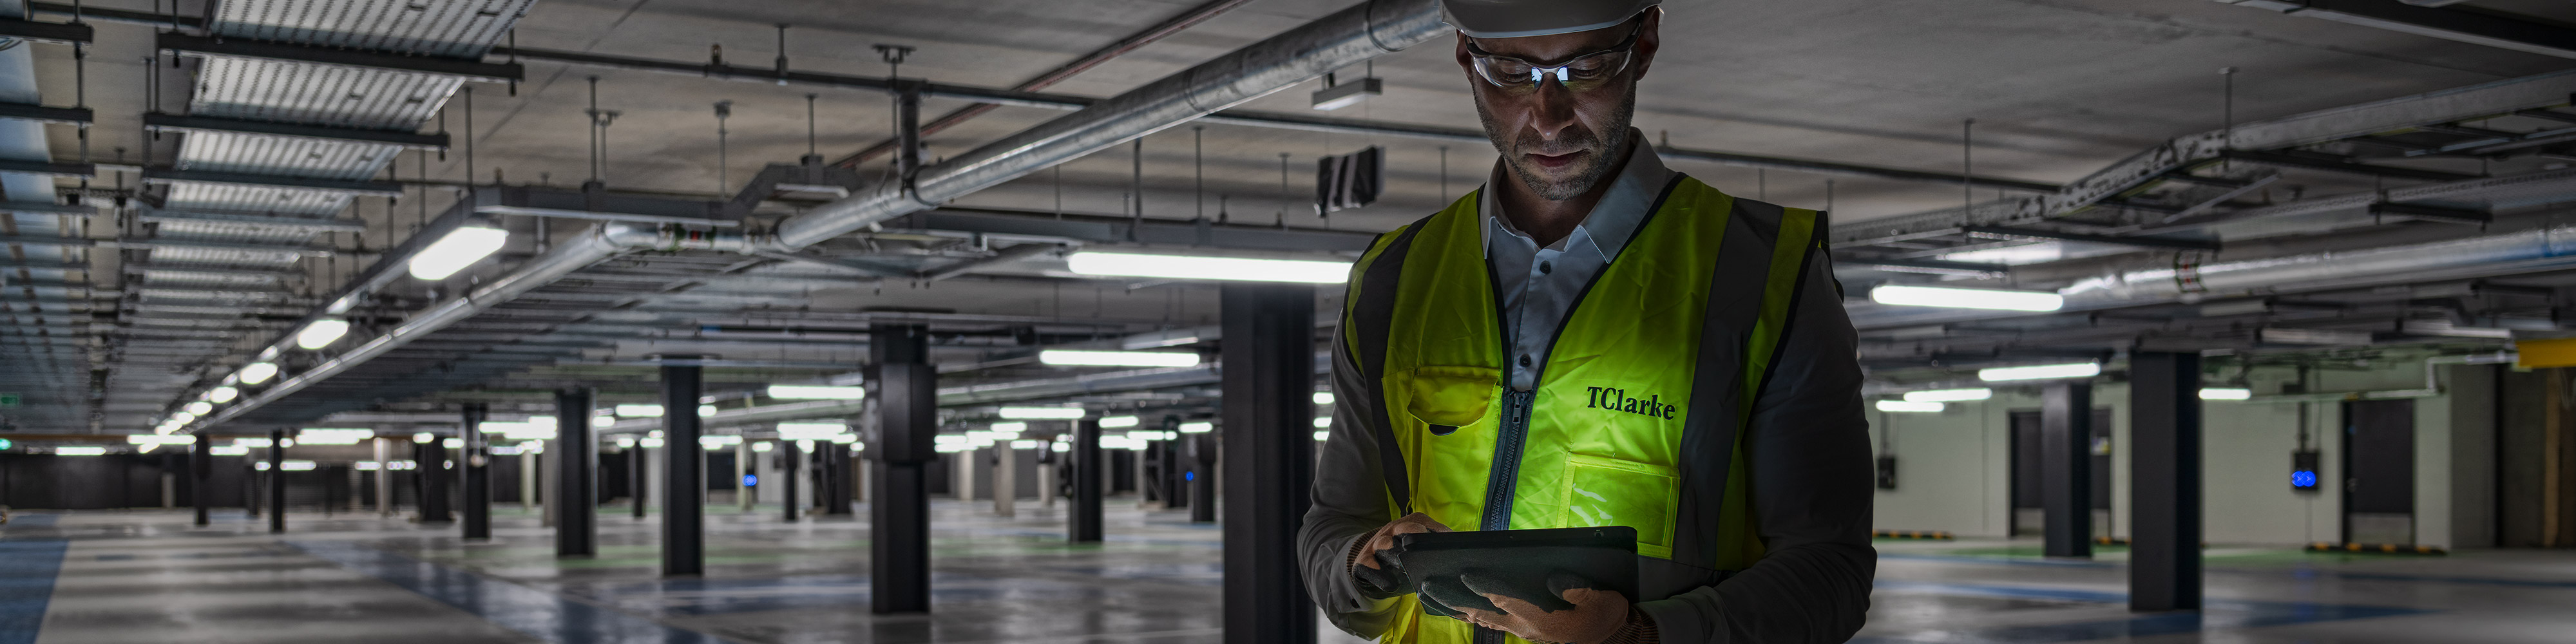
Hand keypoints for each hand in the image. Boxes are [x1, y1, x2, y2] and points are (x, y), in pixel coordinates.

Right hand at [1350, 513, 1450, 594]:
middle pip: (1402, 529)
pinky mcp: (1363, 562)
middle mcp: (1391, 531)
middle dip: (1412, 534)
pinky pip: (1369, 566)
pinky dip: (1379, 575)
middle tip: (1422, 547)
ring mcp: (1376, 545)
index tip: (1448, 539)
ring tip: (1404, 566)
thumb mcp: (1418, 547)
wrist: (1371, 563)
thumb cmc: (1404, 556)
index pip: (1421, 522)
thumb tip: (1460, 548)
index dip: (1434, 529)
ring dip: (1394, 553)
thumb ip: (1435, 545)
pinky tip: (1391, 585)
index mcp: (1408, 524)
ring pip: (1384, 545)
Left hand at [1447, 571, 1630, 643]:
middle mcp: (1525, 626)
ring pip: (1481, 619)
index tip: (1466, 573)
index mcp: (1542, 618)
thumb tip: (1554, 578)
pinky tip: (1456, 605)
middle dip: (1454, 599)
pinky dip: (1470, 613)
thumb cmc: (1605, 615)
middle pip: (1482, 612)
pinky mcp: (1522, 629)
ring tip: (1430, 594)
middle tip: (1429, 585)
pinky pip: (1490, 621)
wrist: (1611, 637)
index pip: (1508, 600)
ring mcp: (1521, 630)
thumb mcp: (1602, 601)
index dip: (1486, 587)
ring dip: (1455, 607)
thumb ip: (1578, 590)